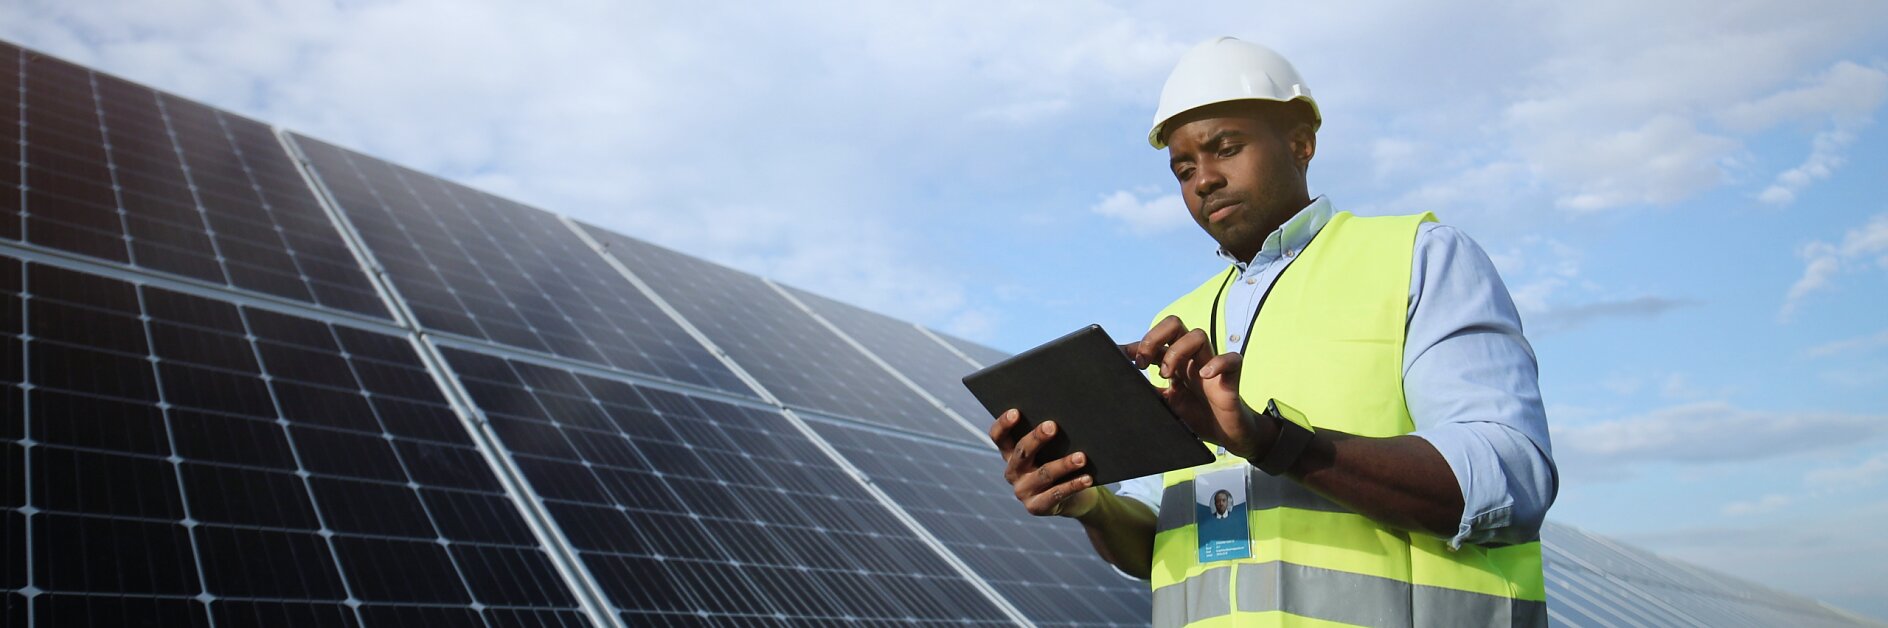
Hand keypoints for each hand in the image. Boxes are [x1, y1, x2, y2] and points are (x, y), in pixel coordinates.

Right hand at [988, 409, 1096, 516]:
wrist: (1075, 500)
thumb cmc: (1063, 465)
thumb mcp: (1052, 451)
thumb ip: (1051, 438)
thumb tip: (1067, 418)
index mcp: (1011, 454)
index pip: (999, 437)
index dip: (1004, 425)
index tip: (1016, 412)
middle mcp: (1013, 472)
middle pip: (1021, 452)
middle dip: (1036, 438)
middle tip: (1053, 426)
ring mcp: (1023, 491)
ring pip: (1043, 473)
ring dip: (1063, 464)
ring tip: (1081, 457)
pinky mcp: (1036, 507)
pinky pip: (1056, 494)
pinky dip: (1073, 485)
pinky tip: (1087, 478)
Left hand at [1122, 315, 1273, 460]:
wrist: (1225, 436)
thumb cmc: (1196, 417)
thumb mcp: (1166, 406)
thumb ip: (1150, 394)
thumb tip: (1124, 388)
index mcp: (1175, 363)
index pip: (1156, 341)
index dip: (1137, 344)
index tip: (1122, 355)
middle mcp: (1191, 359)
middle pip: (1175, 325)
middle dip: (1155, 337)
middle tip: (1143, 362)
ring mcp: (1211, 365)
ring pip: (1198, 335)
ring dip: (1178, 351)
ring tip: (1168, 375)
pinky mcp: (1230, 377)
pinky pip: (1232, 359)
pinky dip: (1218, 363)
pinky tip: (1205, 375)